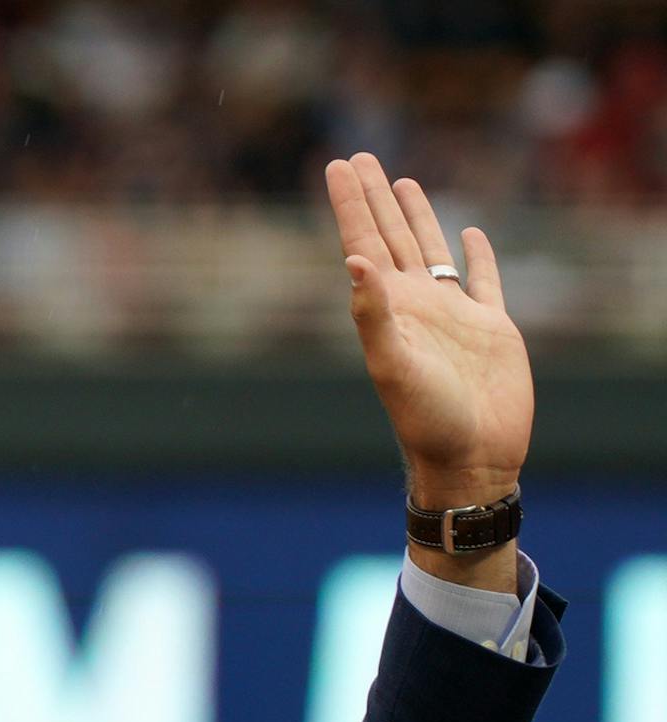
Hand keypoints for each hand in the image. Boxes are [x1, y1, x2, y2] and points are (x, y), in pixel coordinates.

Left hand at [324, 153, 531, 512]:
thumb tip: (353, 262)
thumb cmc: (426, 419)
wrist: (470, 458)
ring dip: (415, 216)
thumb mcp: (391, 365)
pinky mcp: (490, 327)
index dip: (350, 205)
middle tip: (359, 157)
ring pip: (429, 250)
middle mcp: (414, 305)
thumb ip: (372, 314)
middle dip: (374, 198)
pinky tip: (469, 234)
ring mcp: (452, 314)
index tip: (337, 164)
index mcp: (387, 309)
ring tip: (401, 182)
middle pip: (390, 237)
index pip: (362, 243)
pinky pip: (483, 280)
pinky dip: (477, 255)